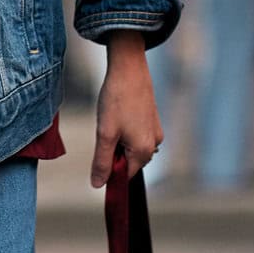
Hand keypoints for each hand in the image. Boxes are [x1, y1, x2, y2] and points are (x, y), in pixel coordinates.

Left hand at [91, 32, 163, 187]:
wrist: (129, 68)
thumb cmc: (117, 99)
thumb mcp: (105, 133)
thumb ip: (102, 162)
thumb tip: (98, 184)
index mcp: (144, 151)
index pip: (124, 175)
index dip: (108, 170)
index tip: (98, 155)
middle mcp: (154, 143)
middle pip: (128, 161)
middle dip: (113, 152)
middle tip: (105, 130)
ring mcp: (155, 131)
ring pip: (131, 147)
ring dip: (118, 140)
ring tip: (111, 119)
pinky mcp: (152, 119)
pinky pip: (136, 134)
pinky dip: (124, 129)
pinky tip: (118, 113)